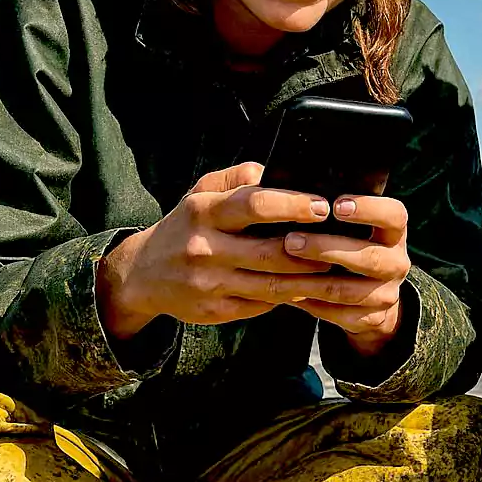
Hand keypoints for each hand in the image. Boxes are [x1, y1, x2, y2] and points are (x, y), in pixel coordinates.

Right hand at [96, 162, 341, 338]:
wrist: (142, 275)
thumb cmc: (185, 227)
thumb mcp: (200, 193)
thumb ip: (236, 178)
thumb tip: (274, 170)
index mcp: (203, 212)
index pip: (254, 205)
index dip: (293, 205)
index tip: (322, 206)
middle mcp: (204, 249)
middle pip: (271, 251)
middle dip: (311, 248)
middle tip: (340, 241)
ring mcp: (209, 284)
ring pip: (273, 285)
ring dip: (308, 278)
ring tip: (332, 266)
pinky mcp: (215, 312)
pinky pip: (262, 305)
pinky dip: (288, 297)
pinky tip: (307, 288)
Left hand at [281, 194, 409, 356]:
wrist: (370, 298)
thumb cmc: (349, 247)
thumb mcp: (352, 228)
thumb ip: (329, 211)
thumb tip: (283, 187)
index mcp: (394, 233)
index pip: (394, 216)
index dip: (369, 209)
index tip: (336, 205)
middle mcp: (397, 263)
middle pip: (370, 258)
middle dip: (326, 249)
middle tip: (290, 241)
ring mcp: (387, 294)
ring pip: (349, 290)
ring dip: (312, 280)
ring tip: (282, 270)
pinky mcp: (373, 318)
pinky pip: (340, 315)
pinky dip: (312, 304)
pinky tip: (289, 294)